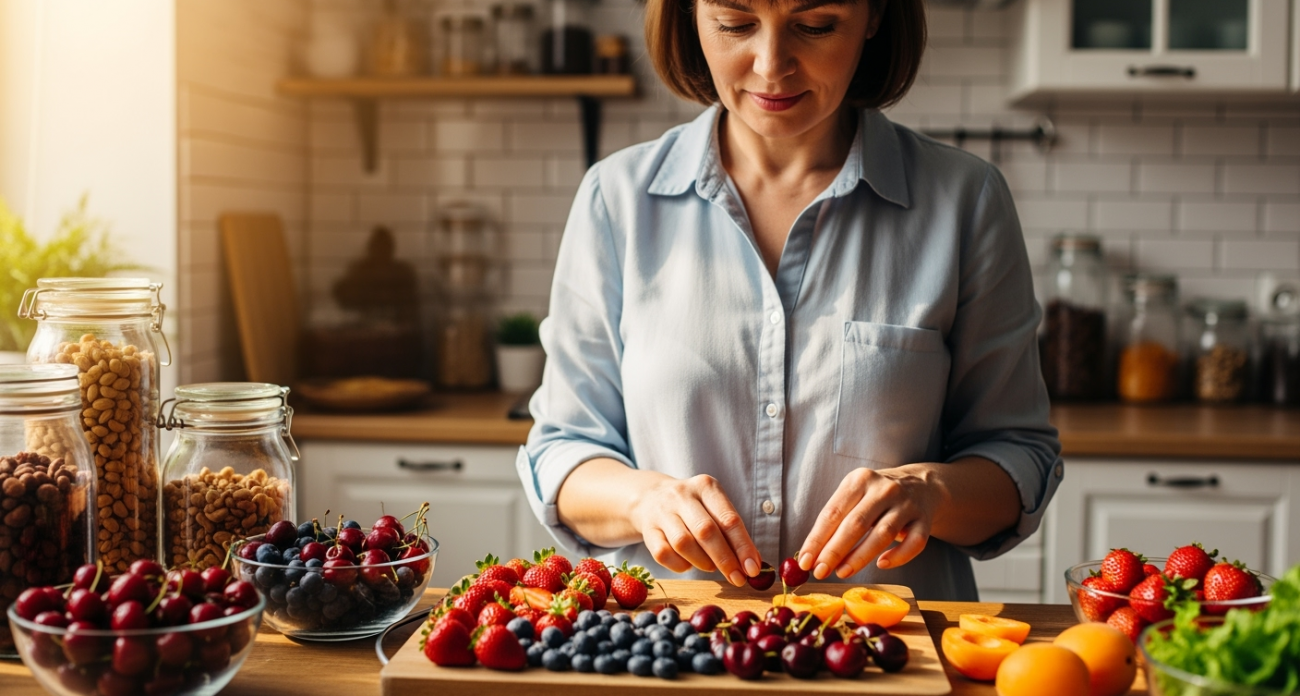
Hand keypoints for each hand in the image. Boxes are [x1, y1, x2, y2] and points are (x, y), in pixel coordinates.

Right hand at [628, 473, 761, 586]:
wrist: (650, 497)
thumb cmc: (693, 508)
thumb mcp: (713, 507)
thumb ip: (731, 532)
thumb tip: (752, 564)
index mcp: (706, 486)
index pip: (728, 519)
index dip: (743, 546)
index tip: (753, 568)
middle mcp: (682, 495)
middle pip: (706, 531)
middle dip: (725, 559)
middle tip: (738, 578)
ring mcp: (661, 512)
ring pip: (684, 543)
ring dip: (703, 562)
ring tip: (711, 567)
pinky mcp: (648, 530)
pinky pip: (664, 554)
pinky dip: (680, 565)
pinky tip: (688, 563)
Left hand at [797, 465, 946, 579]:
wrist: (920, 485)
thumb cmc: (876, 497)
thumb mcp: (855, 495)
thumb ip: (836, 520)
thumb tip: (812, 554)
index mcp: (859, 480)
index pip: (833, 512)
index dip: (817, 539)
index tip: (805, 561)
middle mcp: (884, 489)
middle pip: (856, 523)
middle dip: (834, 550)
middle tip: (820, 571)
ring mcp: (907, 504)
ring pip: (883, 533)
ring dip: (860, 556)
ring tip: (842, 572)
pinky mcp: (924, 520)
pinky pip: (914, 542)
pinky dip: (898, 556)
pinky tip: (882, 564)